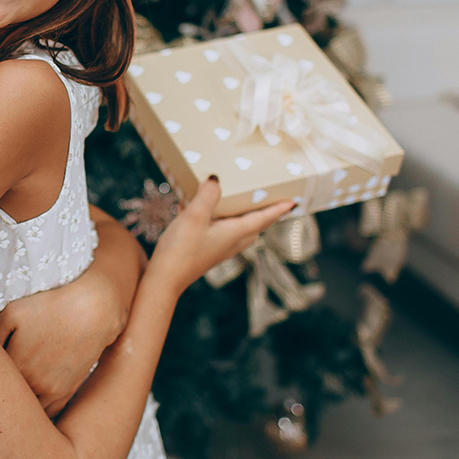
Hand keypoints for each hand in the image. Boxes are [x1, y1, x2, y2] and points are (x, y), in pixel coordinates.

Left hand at [0, 274, 118, 416]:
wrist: (91, 312)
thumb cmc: (49, 308)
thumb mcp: (12, 313)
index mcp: (15, 366)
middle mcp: (33, 384)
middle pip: (6, 402)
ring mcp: (51, 392)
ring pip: (27, 412)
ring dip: (16, 408)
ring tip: (7, 400)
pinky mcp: (66, 393)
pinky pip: (47, 413)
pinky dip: (36, 413)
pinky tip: (28, 405)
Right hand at [148, 177, 293, 297]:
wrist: (165, 278)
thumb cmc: (181, 249)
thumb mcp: (194, 216)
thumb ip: (207, 195)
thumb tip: (216, 179)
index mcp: (235, 233)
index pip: (263, 218)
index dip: (278, 209)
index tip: (293, 201)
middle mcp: (232, 242)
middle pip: (255, 226)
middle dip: (264, 213)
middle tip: (270, 200)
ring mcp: (219, 249)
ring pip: (239, 230)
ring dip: (243, 217)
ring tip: (241, 203)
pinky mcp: (207, 251)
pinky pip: (222, 232)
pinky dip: (221, 220)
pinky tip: (203, 211)